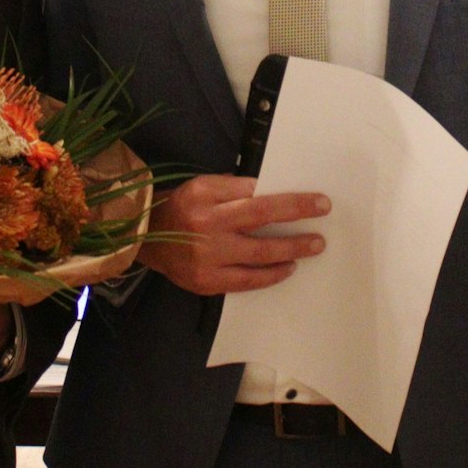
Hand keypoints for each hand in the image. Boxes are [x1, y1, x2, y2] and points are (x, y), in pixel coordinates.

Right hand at [137, 174, 328, 294]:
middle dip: (296, 216)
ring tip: (314, 246)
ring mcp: (206, 257)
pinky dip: (270, 275)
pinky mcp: (206, 281)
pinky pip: (246, 281)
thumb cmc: (179, 208)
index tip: (316, 200)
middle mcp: (206, 225)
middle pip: (260, 217)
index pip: (254, 193)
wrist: (144, 239)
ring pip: (259, 254)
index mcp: (204, 196)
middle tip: (323, 216)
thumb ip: (233, 189)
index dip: (288, 199)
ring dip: (291, 249)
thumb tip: (270, 191)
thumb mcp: (200, 186)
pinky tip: (287, 268)